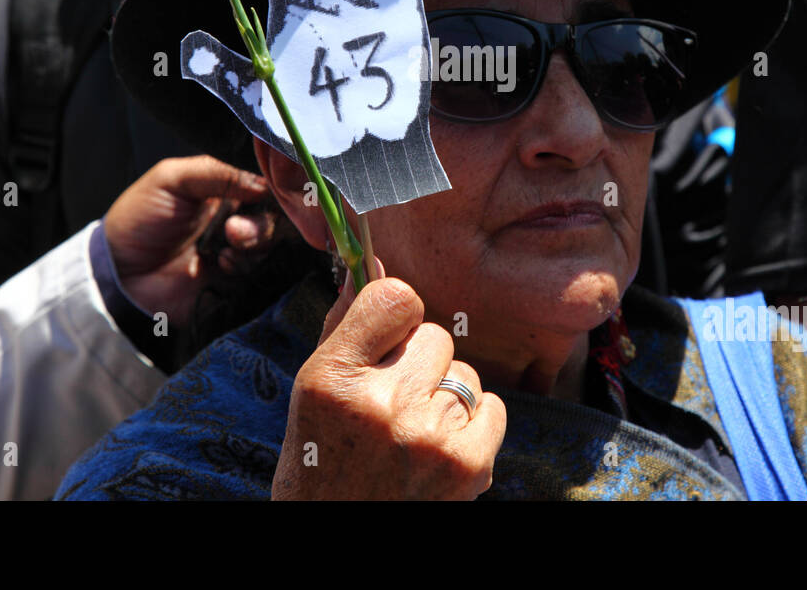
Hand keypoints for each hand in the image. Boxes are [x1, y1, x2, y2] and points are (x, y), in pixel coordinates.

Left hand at [103, 155, 270, 328]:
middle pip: (274, 217)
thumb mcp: (171, 180)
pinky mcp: (234, 283)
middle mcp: (236, 220)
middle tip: (233, 229)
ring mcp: (236, 252)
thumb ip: (217, 173)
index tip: (268, 192)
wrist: (119, 277)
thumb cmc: (140, 221)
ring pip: (270, 245)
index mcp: (224, 191)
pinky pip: (260, 274)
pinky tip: (222, 265)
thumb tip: (264, 183)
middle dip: (261, 223)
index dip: (271, 188)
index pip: (264, 185)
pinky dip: (245, 267)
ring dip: (254, 243)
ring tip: (226, 246)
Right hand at [272, 273, 505, 499]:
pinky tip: (438, 452)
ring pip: (465, 372)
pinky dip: (473, 426)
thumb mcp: (314, 394)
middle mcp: (381, 404)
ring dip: (445, 396)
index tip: (389, 336)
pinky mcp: (467, 467)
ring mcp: (427, 437)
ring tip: (411, 434)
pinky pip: (493, 407)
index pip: (395, 297)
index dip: (396, 314)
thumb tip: (376, 263)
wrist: (335, 542)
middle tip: (393, 403)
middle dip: (420, 363)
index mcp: (333, 379)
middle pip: (435, 335)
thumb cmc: (323, 464)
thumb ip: (346, 325)